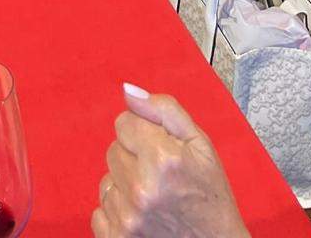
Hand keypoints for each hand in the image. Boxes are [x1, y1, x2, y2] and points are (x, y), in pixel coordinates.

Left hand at [92, 89, 248, 237]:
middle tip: (160, 174)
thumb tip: (128, 91)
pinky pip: (100, 211)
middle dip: (134, 156)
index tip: (160, 147)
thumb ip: (164, 110)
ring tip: (153, 196)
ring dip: (125, 184)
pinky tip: (141, 214)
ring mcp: (128, 218)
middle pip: (113, 150)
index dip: (144, 131)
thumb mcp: (200, 144)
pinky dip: (117, 211)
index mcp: (163, 159)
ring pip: (107, 180)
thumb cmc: (211, 197)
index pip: (124, 123)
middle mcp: (142, 189)